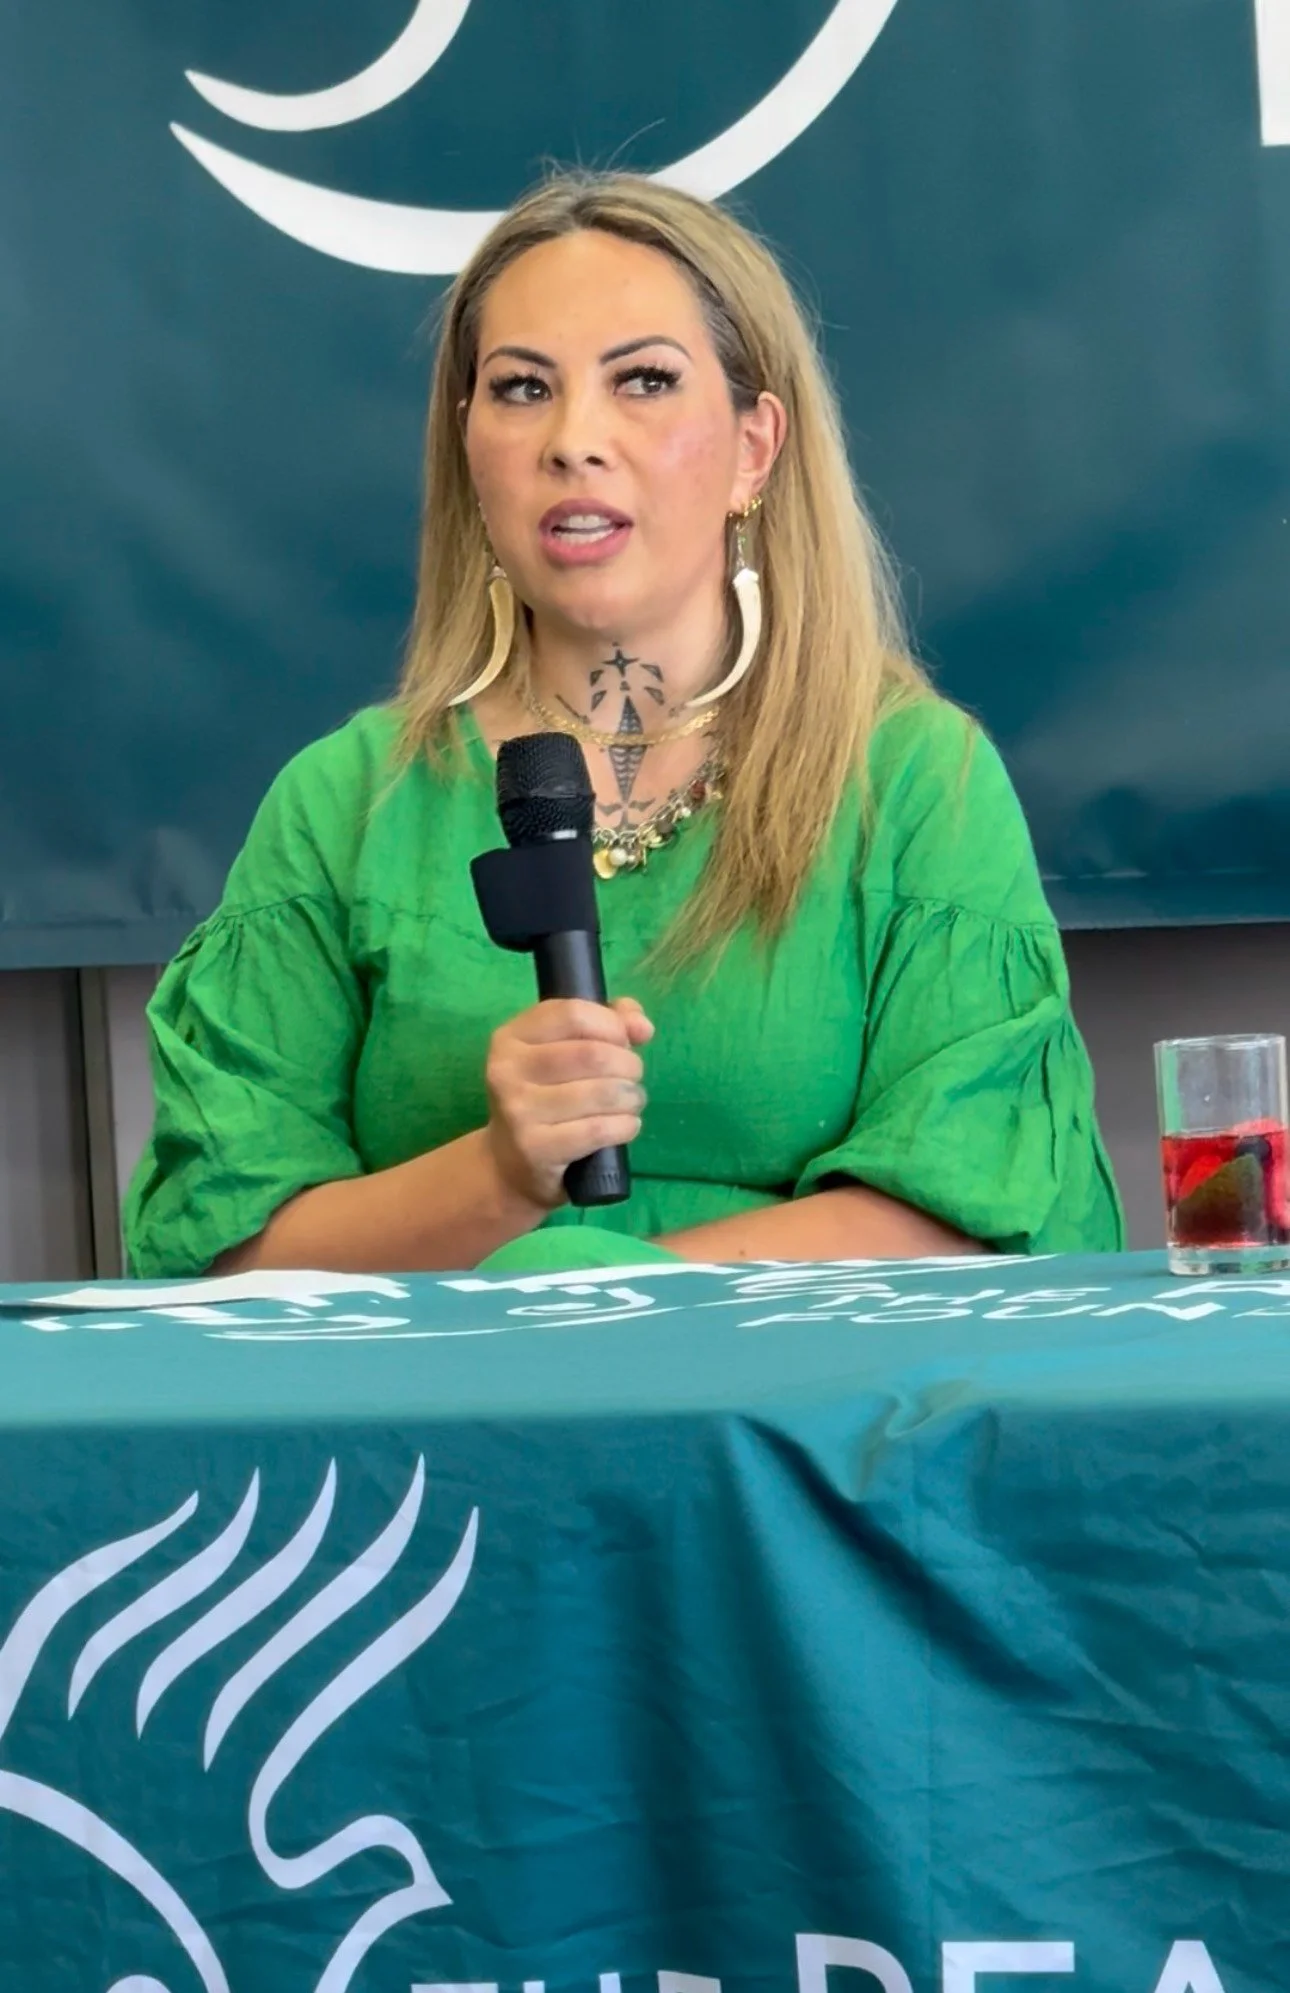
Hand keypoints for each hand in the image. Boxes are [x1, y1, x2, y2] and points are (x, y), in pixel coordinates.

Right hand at [484, 997, 654, 1209]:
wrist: (511, 1163)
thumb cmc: (546, 1097)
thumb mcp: (564, 1050)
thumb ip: (608, 1022)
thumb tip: (642, 1027)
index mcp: (511, 1037)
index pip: (574, 1014)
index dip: (612, 1025)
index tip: (623, 1042)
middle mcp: (507, 1070)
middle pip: (593, 1055)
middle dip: (629, 1066)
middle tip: (631, 1080)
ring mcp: (518, 1111)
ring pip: (602, 1092)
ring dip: (632, 1097)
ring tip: (631, 1103)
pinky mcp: (536, 1148)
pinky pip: (599, 1130)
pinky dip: (626, 1126)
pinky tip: (626, 1126)